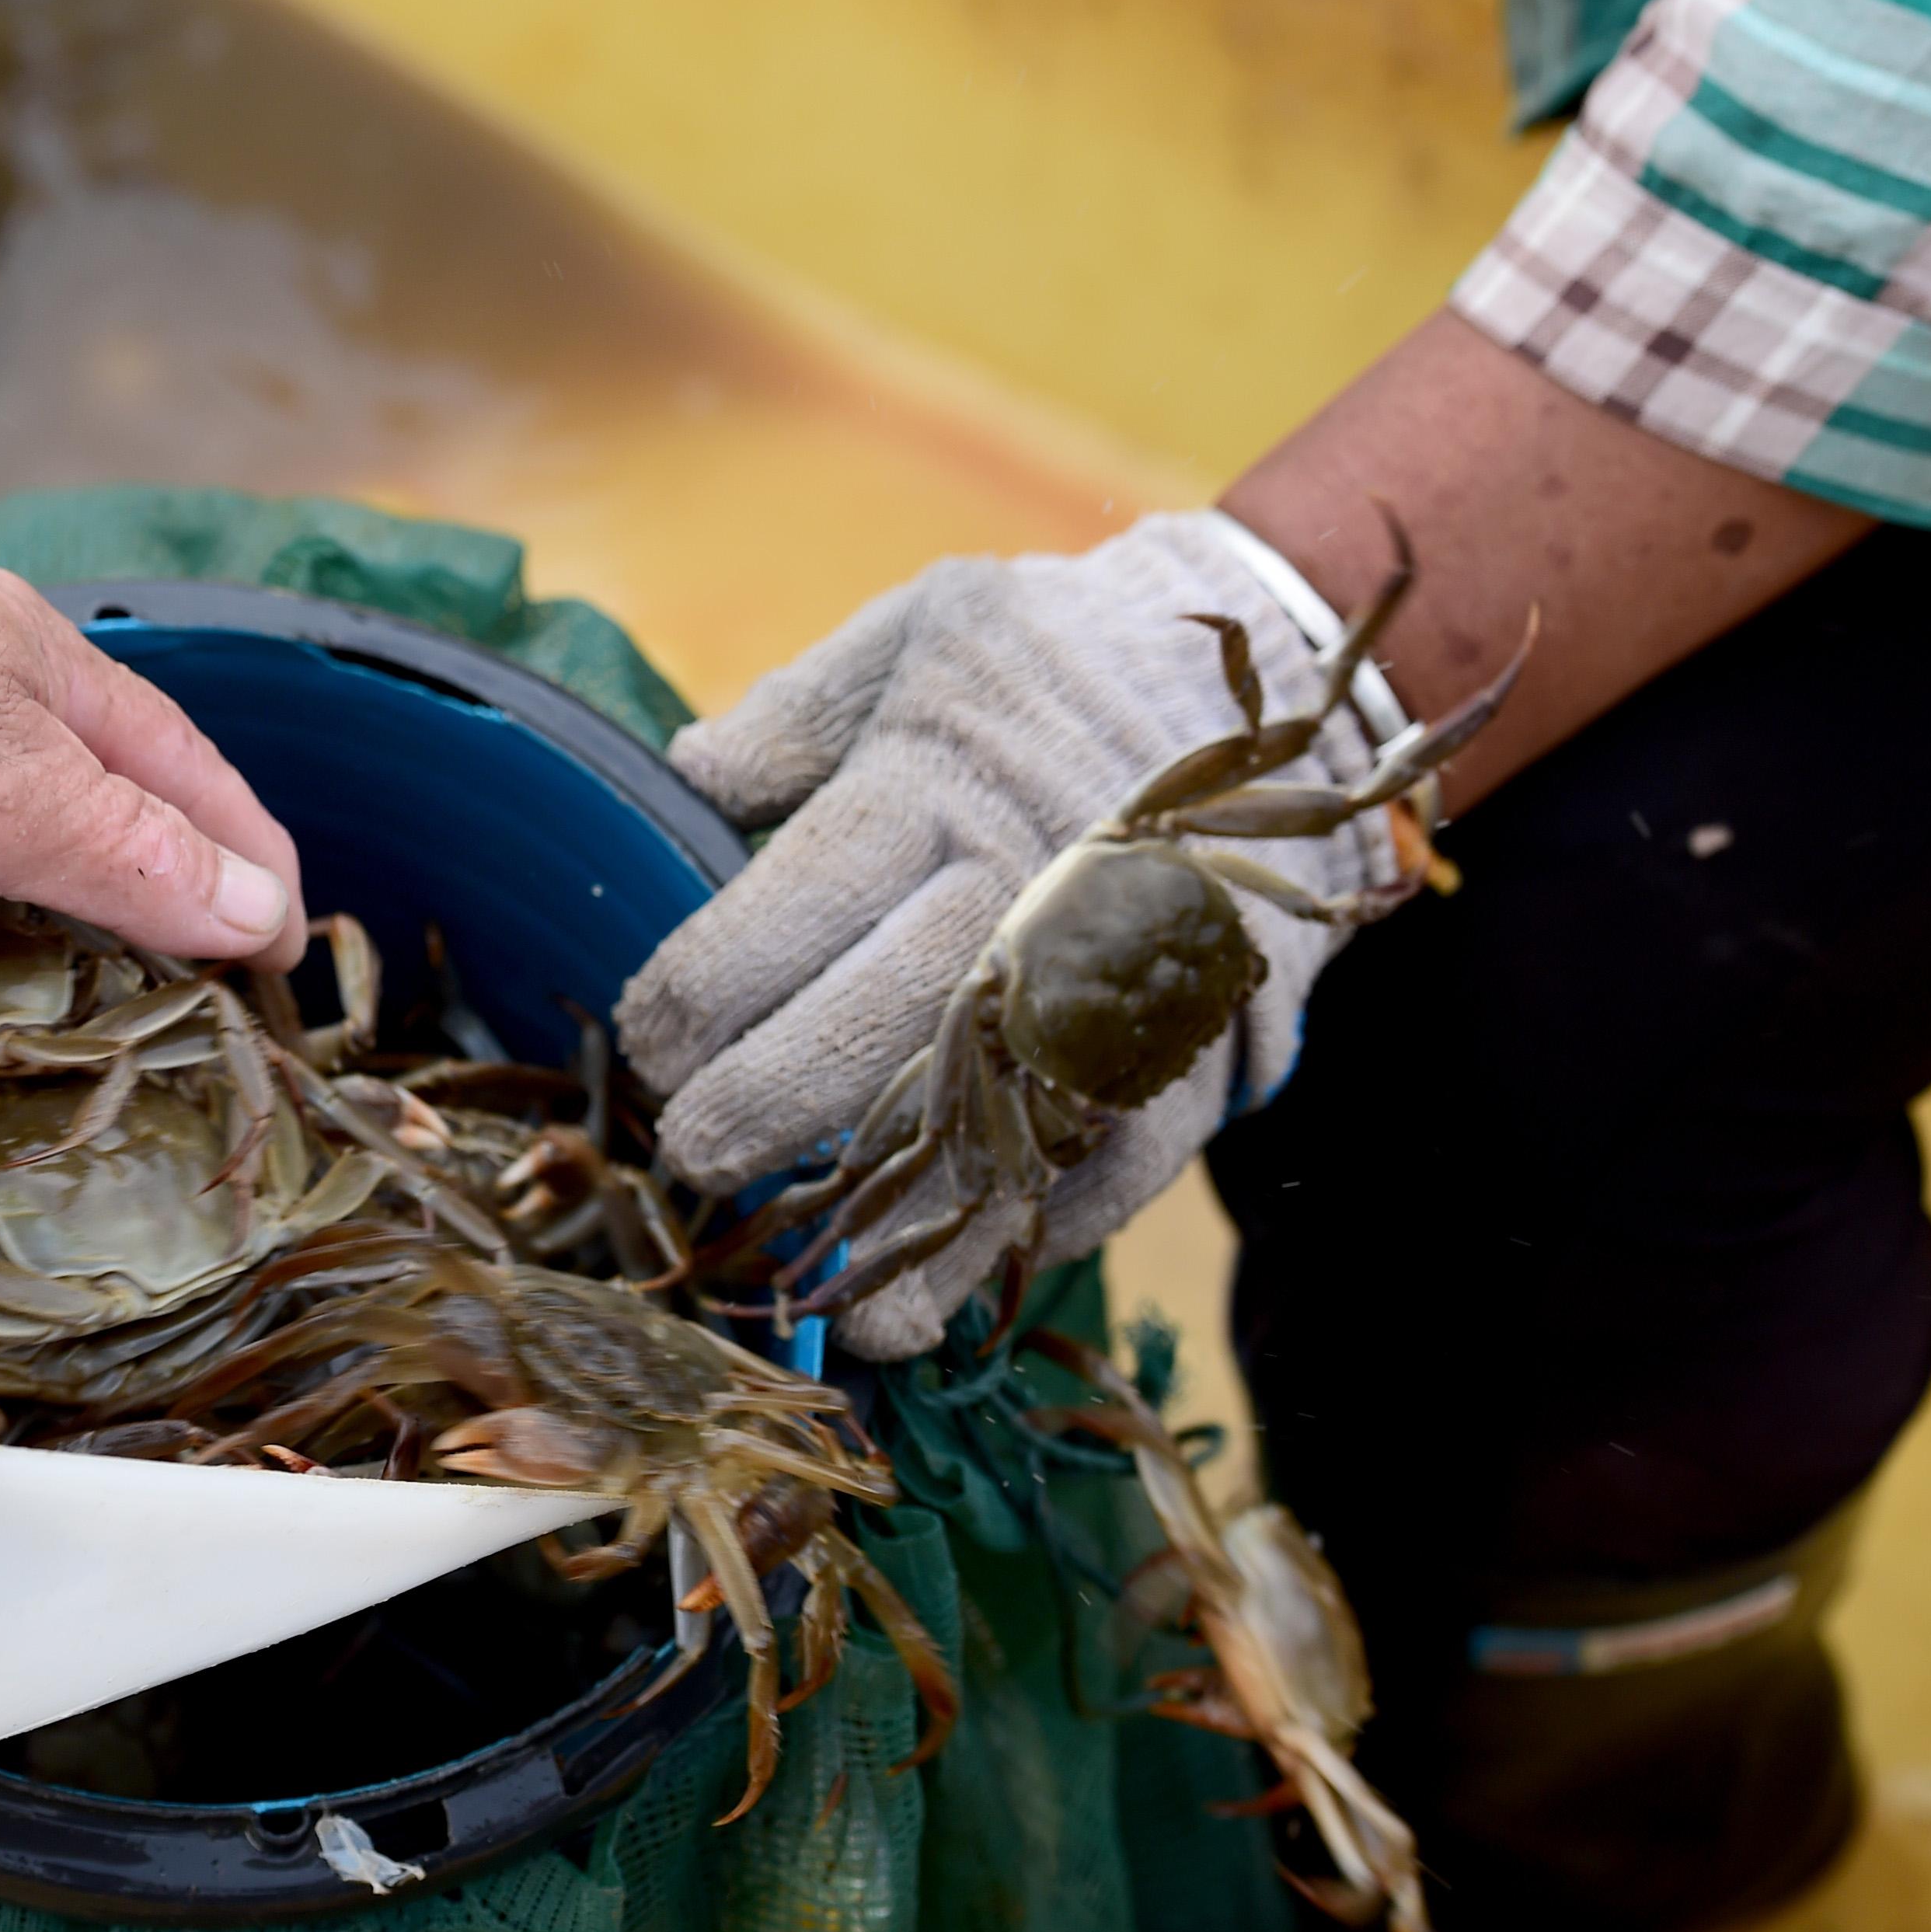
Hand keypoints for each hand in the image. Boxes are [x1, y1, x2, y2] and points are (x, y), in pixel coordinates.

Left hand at [0, 516, 307, 967]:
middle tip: (185, 982)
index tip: (285, 957)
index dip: (250, 863)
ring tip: (59, 988)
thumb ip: (134, 857)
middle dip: (147, 874)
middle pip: (90, 785)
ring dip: (24, 890)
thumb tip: (259, 907)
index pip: (191, 773)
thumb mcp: (14, 799)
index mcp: (46, 666)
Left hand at [617, 514, 1395, 1355]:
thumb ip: (805, 706)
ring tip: (843, 1306)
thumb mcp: (931, 625)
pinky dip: (1052, 1223)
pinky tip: (978, 1280)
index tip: (647, 1037)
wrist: (1283, 679)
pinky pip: (1125, 1150)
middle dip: (778, 1103)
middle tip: (697, 1160)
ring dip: (920, 1221)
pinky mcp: (1198, 1029)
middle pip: (886, 1018)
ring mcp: (1120, 968)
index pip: (803, 896)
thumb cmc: (1066, 654)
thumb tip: (690, 768)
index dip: (711, 980)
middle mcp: (1026, 883)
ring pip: (1001, 1113)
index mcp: (940, 781)